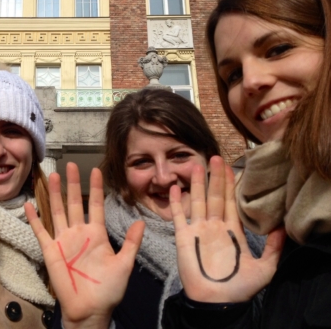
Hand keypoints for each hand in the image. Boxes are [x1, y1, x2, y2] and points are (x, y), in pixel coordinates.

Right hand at [25, 163, 144, 328]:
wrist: (90, 310)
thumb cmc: (108, 290)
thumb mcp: (124, 265)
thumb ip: (131, 243)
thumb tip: (140, 222)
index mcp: (97, 234)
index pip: (95, 205)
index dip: (95, 188)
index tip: (96, 170)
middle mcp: (79, 233)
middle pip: (74, 203)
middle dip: (72, 184)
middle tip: (70, 165)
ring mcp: (64, 241)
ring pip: (58, 211)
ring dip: (54, 194)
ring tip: (51, 176)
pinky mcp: (51, 251)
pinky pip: (41, 231)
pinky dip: (35, 219)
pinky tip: (30, 205)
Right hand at [170, 156, 284, 302]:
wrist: (216, 302)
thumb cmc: (239, 287)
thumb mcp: (265, 269)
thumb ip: (273, 248)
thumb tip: (283, 227)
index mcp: (232, 231)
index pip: (231, 202)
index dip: (231, 184)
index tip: (231, 166)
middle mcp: (214, 226)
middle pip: (214, 196)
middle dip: (215, 177)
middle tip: (215, 157)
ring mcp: (197, 230)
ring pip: (197, 201)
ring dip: (196, 184)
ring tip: (196, 166)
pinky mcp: (183, 237)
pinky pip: (179, 216)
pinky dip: (176, 202)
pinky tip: (175, 188)